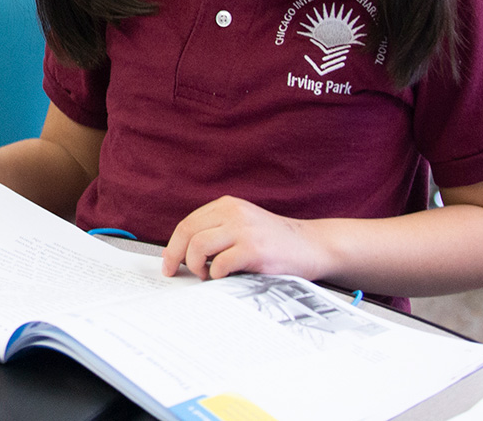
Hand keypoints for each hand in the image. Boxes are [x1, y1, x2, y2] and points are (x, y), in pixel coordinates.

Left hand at [161, 195, 326, 280]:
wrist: (314, 246)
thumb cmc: (277, 242)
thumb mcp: (243, 226)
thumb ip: (217, 232)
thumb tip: (182, 254)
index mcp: (227, 206)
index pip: (187, 224)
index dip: (173, 245)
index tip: (168, 262)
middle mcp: (234, 213)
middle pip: (188, 233)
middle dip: (175, 257)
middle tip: (176, 272)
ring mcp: (244, 230)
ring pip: (198, 246)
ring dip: (196, 266)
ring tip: (205, 275)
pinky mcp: (254, 250)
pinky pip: (220, 264)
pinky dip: (216, 274)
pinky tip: (223, 277)